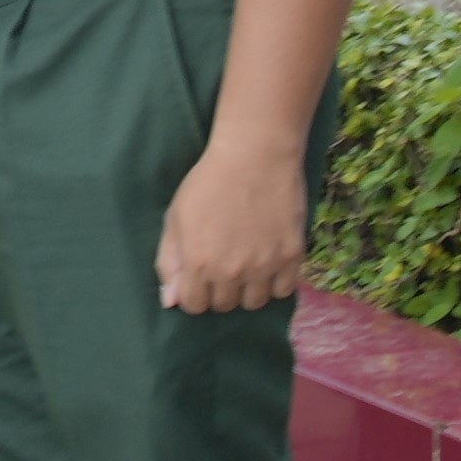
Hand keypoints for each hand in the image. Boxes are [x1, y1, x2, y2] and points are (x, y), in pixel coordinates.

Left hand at [156, 131, 312, 315]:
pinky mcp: (292, 256)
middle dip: (220, 289)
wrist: (255, 154)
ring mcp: (265, 266)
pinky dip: (275, 282)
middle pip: (224, 305)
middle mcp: (232, 271)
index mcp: (199, 263)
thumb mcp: (176, 218)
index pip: (194, 305)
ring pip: (255, 302)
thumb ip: (169, 261)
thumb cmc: (209, 182)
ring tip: (247, 265)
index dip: (194, 292)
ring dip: (248, 289)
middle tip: (224, 264)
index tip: (200, 276)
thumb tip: (171, 301)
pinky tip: (268, 263)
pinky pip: (283, 290)